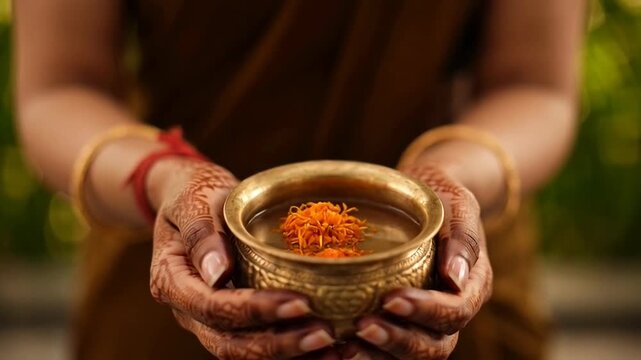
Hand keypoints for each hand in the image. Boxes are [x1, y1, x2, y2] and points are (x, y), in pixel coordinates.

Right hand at [147, 159, 336, 358]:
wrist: (193, 199)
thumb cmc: (194, 193)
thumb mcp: (192, 199)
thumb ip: (201, 233)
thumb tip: (218, 274)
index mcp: (171, 280)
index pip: (213, 306)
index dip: (256, 310)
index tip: (300, 303)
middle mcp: (187, 310)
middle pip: (230, 342)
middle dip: (279, 344)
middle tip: (325, 334)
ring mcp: (208, 321)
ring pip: (245, 351)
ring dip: (288, 355)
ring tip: (334, 349)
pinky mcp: (232, 321)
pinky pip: (259, 343)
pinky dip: (291, 351)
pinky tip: (328, 348)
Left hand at [343, 164, 492, 359]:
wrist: (427, 199)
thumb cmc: (443, 198)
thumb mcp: (458, 206)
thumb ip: (462, 238)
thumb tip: (455, 279)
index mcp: (471, 286)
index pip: (455, 311)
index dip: (425, 311)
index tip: (391, 299)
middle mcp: (451, 313)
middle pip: (434, 346)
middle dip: (398, 340)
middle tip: (362, 326)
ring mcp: (425, 323)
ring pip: (409, 356)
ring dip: (378, 356)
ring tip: (344, 349)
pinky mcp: (400, 323)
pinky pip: (386, 350)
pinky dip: (363, 354)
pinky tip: (334, 350)